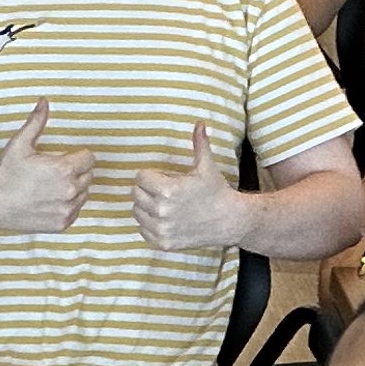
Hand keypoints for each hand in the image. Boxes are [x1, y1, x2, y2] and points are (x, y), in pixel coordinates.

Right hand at [0, 102, 92, 236]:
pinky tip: (49, 200)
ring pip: (84, 194)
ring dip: (74, 188)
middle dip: (76, 171)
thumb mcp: (20, 144)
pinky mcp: (63, 223)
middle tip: (54, 172)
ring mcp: (67, 209)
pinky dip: (67, 205)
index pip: (90, 158)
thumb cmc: (6, 173)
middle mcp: (70, 190)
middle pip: (89, 175)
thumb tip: (44, 100)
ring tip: (51, 186)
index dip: (78, 155)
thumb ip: (37, 122)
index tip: (65, 157)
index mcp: (64, 169)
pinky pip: (76, 210)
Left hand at [130, 123, 246, 254]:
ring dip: (146, 207)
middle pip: (135, 194)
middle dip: (146, 190)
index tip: (162, 177)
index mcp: (168, 190)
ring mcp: (161, 229)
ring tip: (164, 204)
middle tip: (162, 190)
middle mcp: (161, 211)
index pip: (140, 178)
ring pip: (137, 213)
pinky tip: (165, 219)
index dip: (150, 175)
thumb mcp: (206, 166)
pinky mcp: (163, 243)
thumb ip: (199, 144)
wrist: (229, 221)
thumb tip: (199, 122)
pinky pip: (143, 230)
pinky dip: (150, 225)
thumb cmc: (216, 191)